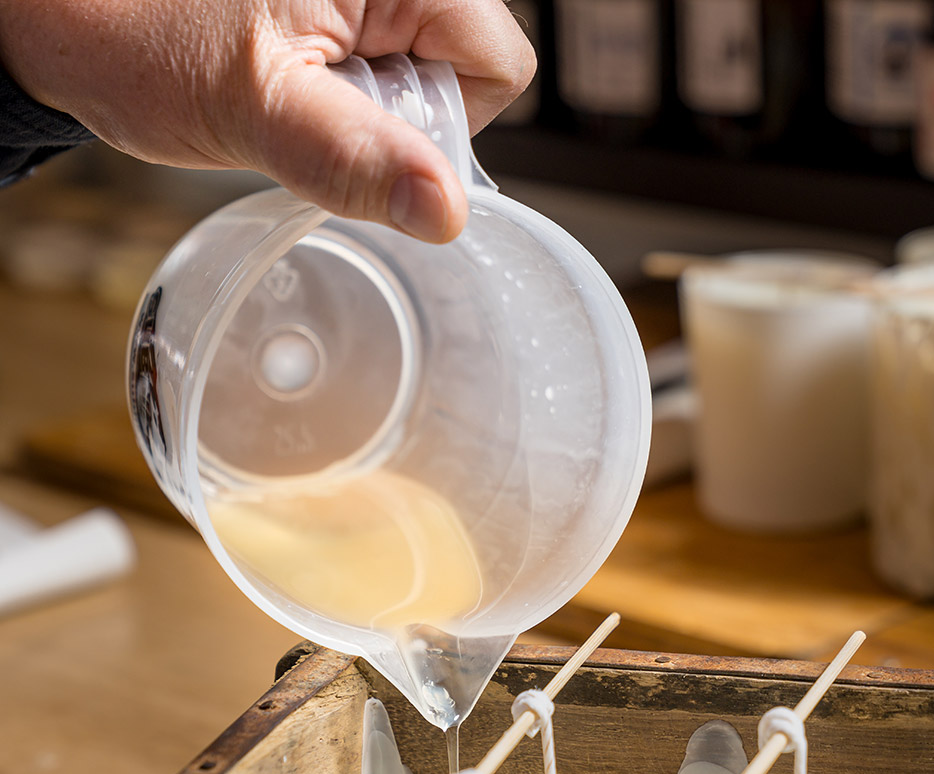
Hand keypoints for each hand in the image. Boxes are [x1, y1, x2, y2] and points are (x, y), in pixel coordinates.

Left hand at [0, 0, 535, 242]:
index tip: (364, 124)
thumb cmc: (127, 26)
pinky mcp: (341, 9)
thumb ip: (353, 157)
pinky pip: (382, 66)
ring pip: (424, 74)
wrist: (50, 10)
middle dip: (397, 113)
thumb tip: (446, 210)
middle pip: (465, 69)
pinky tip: (284, 83)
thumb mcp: (251, 104)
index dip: (446, 118)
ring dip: (365, 108)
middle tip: (310, 105)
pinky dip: (340, 94)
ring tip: (287, 89)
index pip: (498, 62)